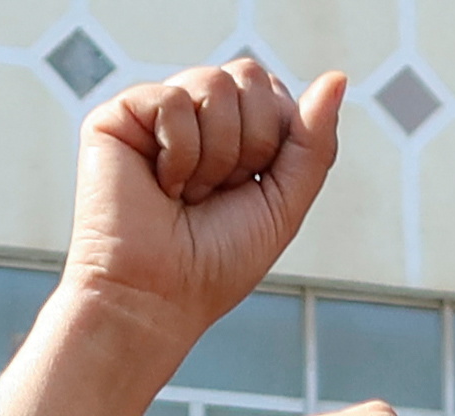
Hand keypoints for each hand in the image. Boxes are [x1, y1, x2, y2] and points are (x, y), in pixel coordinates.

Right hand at [0, 60, 341, 415]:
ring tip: (186, 194)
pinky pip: (171, 100)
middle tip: (215, 193)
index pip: (274, 92)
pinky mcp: (117, 117)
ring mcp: (154, 112)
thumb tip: (337, 78)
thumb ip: (313, 142)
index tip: (247, 190)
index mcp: (231, 129)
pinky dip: (178, 155)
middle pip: (249, 76)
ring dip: (214, 157)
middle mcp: (193, 113)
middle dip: (250, 145)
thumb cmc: (213, 265)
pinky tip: (159, 186)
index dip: (275, 142)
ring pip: (214, 83)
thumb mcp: (284, 204)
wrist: (156, 300)